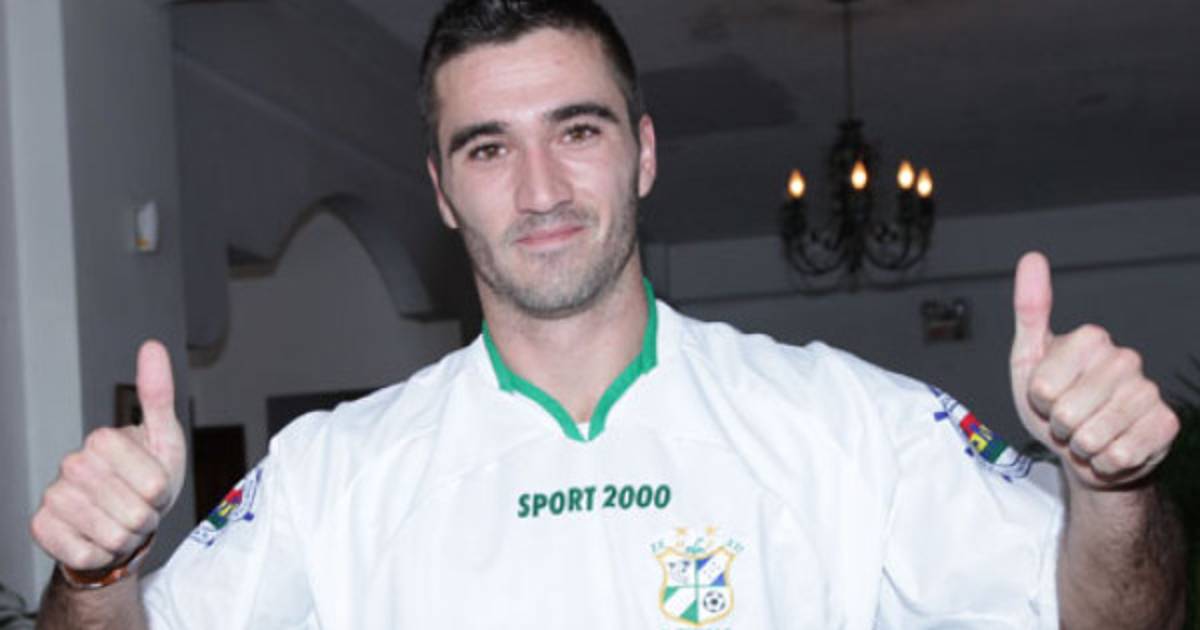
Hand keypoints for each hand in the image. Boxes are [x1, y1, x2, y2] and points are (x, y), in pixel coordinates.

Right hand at [30, 340, 186, 570]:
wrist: (116, 520)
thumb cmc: (146, 477)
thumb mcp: (164, 437)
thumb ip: (159, 395)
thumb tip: (152, 346)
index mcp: (103, 440)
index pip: (155, 484)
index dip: (162, 493)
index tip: (153, 486)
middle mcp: (72, 464)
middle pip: (136, 512)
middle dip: (146, 517)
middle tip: (138, 506)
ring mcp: (54, 496)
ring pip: (113, 536)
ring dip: (126, 537)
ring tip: (121, 521)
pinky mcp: (41, 527)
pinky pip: (86, 554)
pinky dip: (101, 554)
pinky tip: (96, 537)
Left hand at [1009, 251, 1178, 489]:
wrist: (1088, 449)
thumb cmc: (1054, 403)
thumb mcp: (1028, 359)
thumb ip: (1029, 311)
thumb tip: (1032, 258)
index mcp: (1091, 339)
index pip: (1043, 387)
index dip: (1038, 401)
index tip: (1047, 396)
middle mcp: (1125, 359)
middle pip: (1066, 412)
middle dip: (1059, 425)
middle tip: (1068, 419)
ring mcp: (1148, 391)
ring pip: (1092, 436)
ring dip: (1081, 446)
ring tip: (1086, 433)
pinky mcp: (1165, 424)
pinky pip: (1119, 455)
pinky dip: (1104, 462)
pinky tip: (1110, 448)